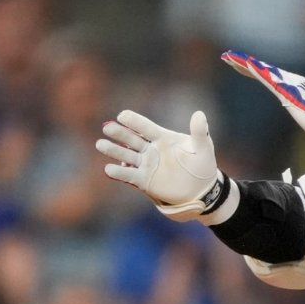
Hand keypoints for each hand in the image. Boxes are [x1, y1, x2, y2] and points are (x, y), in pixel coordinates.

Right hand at [95, 110, 222, 221]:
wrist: (201, 189)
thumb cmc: (202, 164)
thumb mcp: (204, 147)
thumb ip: (199, 132)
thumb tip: (199, 114)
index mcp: (163, 138)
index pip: (146, 127)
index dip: (135, 121)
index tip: (122, 115)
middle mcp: (151, 149)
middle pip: (132, 139)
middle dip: (120, 133)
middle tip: (107, 127)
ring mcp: (146, 165)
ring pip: (126, 156)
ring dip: (114, 150)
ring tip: (100, 144)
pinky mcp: (144, 181)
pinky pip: (129, 176)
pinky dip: (119, 172)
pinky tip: (109, 169)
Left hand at [221, 50, 304, 150]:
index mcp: (294, 89)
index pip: (270, 78)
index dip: (255, 72)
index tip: (241, 67)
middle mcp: (291, 82)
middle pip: (263, 71)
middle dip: (245, 63)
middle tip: (228, 56)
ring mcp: (288, 85)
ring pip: (261, 71)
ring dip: (243, 63)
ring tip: (228, 56)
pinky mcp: (285, 91)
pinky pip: (265, 77)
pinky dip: (253, 69)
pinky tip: (242, 63)